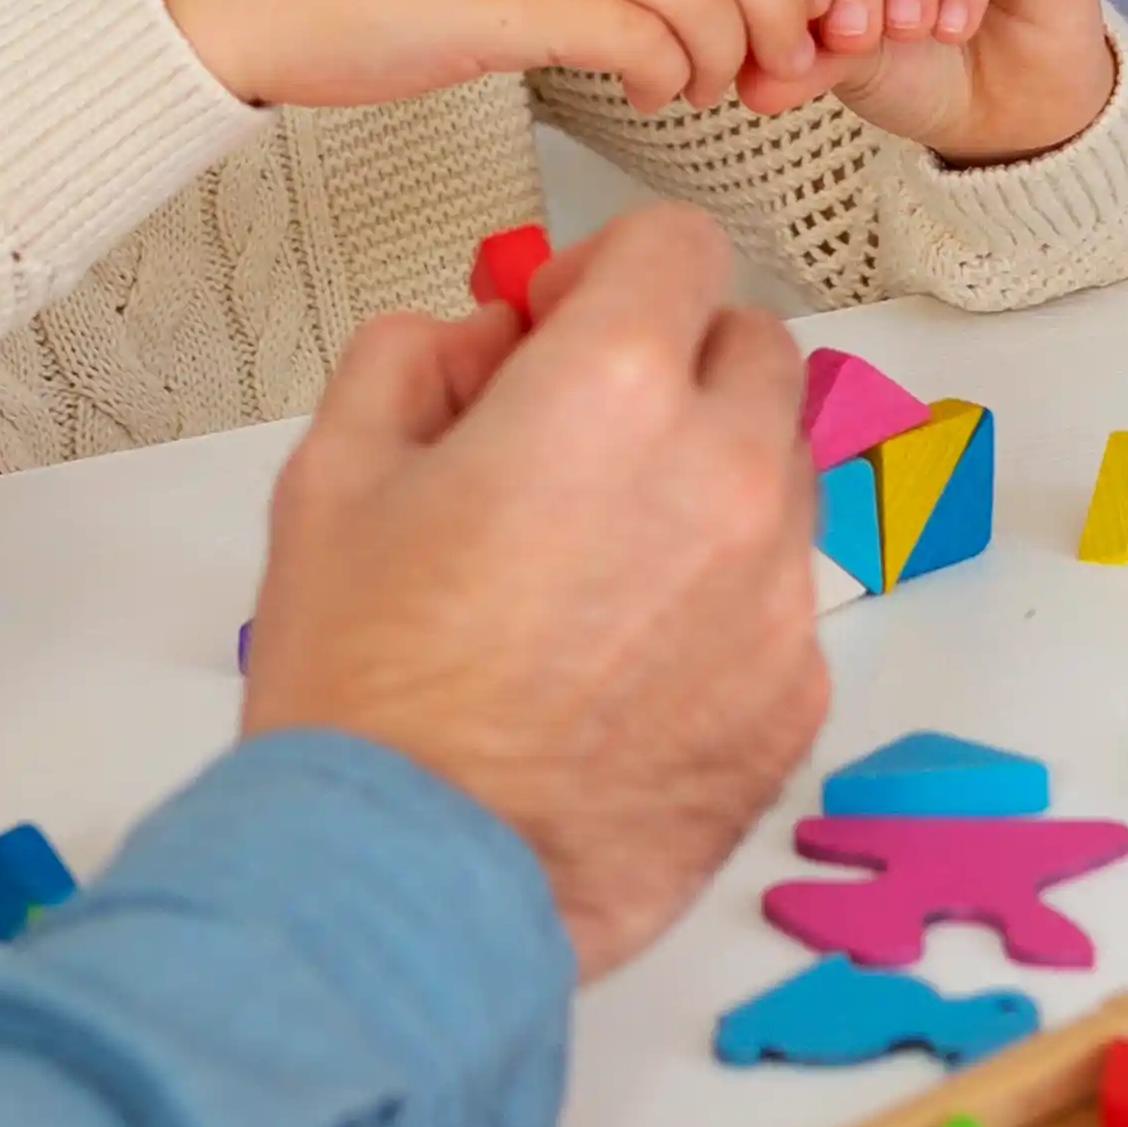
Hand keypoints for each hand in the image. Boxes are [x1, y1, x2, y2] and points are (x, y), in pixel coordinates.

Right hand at [238, 203, 828, 975]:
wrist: (414, 882)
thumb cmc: (367, 700)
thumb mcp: (331, 476)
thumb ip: (415, 362)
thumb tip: (478, 345)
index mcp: (614, 393)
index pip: (677, 244)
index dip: (605, 268)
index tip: (559, 322)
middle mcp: (724, 479)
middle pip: (753, 349)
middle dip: (672, 365)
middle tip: (579, 434)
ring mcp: (776, 597)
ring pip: (777, 478)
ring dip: (703, 483)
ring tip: (589, 566)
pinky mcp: (796, 700)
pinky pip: (778, 604)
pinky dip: (719, 605)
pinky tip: (619, 663)